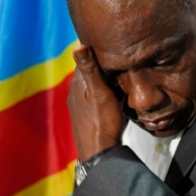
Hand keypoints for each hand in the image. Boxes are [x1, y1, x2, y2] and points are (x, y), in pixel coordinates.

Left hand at [68, 44, 124, 160]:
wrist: (99, 153)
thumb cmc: (101, 122)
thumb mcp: (100, 93)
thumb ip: (90, 69)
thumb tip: (78, 45)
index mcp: (77, 83)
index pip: (86, 57)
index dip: (99, 49)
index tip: (113, 42)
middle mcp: (75, 91)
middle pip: (90, 70)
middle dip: (102, 63)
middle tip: (121, 56)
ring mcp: (79, 104)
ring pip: (92, 83)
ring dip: (104, 78)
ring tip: (120, 72)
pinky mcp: (86, 113)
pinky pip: (95, 95)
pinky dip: (103, 90)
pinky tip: (115, 93)